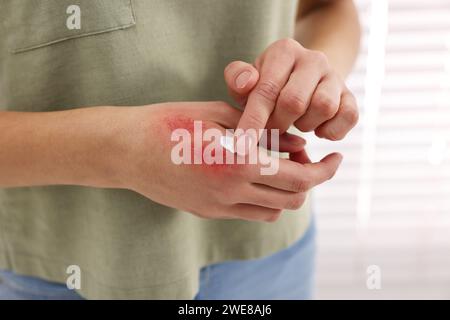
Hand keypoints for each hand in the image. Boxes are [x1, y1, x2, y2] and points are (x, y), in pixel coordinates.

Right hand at [119, 101, 341, 221]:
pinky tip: (257, 178)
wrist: (127, 150)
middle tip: (311, 159)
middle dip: (311, 180)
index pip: (300, 178)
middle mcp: (233, 192)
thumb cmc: (169, 122)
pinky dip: (265, 200)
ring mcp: (219, 207)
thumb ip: (263, 131)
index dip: (324, 170)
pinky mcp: (208, 212)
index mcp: (239, 163)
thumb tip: (299, 142)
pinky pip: (250, 213)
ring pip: (274, 210)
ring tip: (283, 167)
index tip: (334, 158)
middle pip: (293, 198)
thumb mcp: (219, 115)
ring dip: (288, 191)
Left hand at [224, 38, 358, 141]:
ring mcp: (335, 76)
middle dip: (278, 125)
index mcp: (284, 51)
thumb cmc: (266, 86)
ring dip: (305, 125)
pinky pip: (349, 117)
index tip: (242, 146)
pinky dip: (331, 131)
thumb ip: (237, 79)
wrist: (301, 80)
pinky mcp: (350, 96)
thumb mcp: (246, 81)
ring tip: (295, 123)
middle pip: (295, 101)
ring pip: (324, 107)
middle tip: (270, 130)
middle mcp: (313, 59)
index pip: (267, 89)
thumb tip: (246, 83)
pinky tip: (317, 130)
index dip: (253, 120)